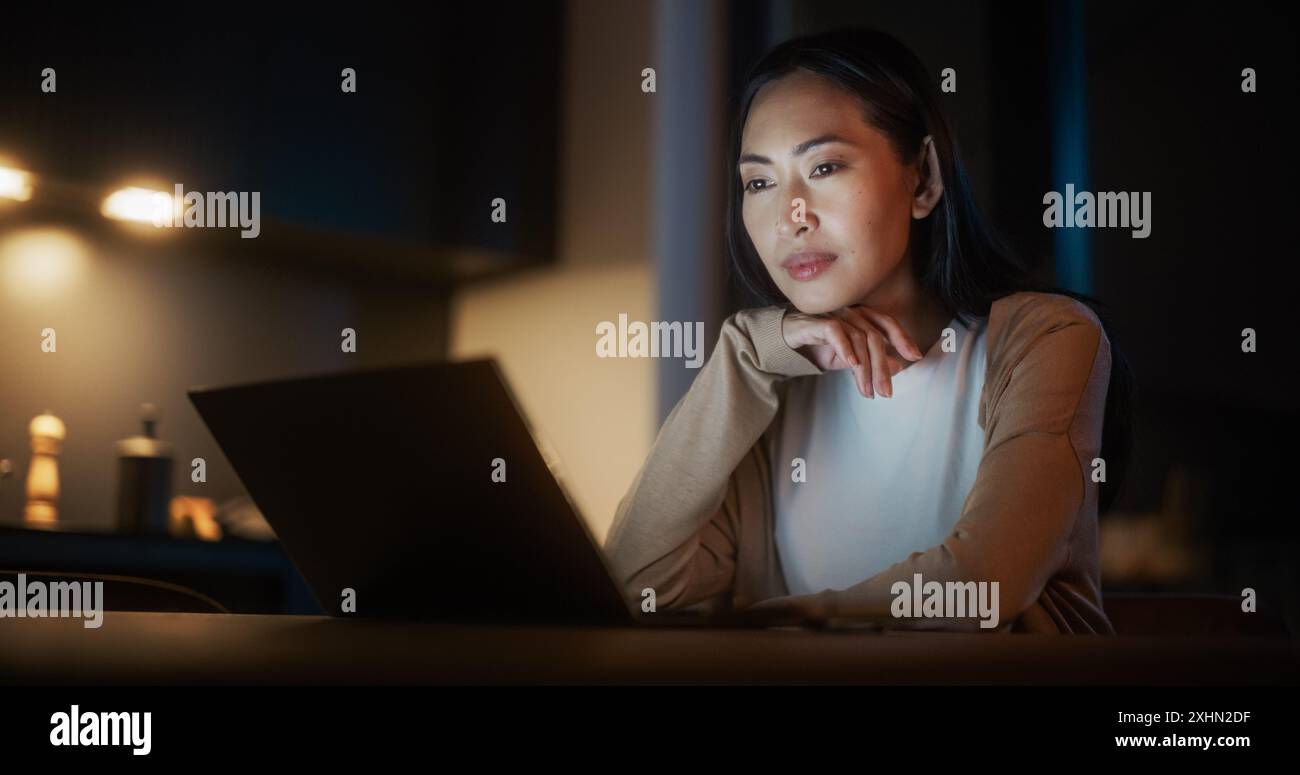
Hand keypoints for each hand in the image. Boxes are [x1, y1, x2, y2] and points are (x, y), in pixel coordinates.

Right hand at [781, 305, 923, 397]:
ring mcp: (832, 315)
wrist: (782, 343)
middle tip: (886, 392)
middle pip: (874, 337)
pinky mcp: (815, 322)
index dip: (903, 338)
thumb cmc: (816, 347)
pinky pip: (834, 332)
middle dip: (882, 367)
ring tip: (866, 390)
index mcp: (859, 317)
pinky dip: (845, 348)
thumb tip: (897, 366)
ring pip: (857, 338)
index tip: (915, 356)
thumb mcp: (847, 358)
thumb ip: (870, 360)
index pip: (886, 323)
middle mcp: (849, 312)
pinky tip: (851, 364)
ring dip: (864, 368)